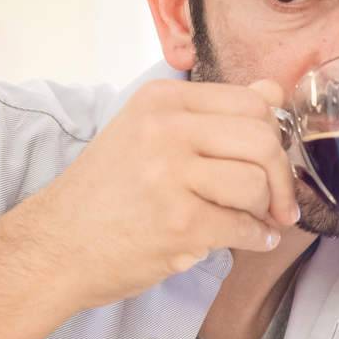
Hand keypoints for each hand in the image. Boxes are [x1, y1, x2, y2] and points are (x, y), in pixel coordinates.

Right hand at [33, 78, 297, 308]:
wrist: (56, 245)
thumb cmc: (108, 193)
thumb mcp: (149, 134)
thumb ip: (212, 114)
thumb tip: (273, 93)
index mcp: (162, 100)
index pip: (251, 103)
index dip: (275, 138)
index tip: (272, 165)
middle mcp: (165, 129)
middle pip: (262, 141)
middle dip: (282, 178)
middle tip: (278, 204)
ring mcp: (170, 175)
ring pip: (256, 184)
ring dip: (266, 212)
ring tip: (255, 222)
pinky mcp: (178, 222)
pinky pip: (243, 227)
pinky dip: (256, 239)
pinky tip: (251, 241)